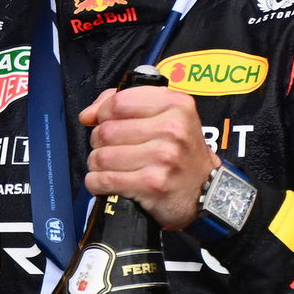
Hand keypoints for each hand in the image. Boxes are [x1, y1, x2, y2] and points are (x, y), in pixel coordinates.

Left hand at [78, 85, 217, 230]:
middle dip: (99, 142)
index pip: (118, 102)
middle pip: (106, 130)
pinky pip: (105, 180)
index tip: (104, 122)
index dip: (103, 113)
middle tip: (110, 149)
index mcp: (176, 105)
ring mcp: (164, 157)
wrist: (206, 191)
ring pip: (101, 156)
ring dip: (97, 164)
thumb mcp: (167, 116)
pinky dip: (97, 183)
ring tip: (110, 167)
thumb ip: (125, 104)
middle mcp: (173, 128)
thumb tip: (87, 115)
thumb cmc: (180, 152)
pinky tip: (106, 182)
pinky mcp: (153, 184)